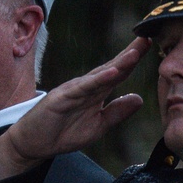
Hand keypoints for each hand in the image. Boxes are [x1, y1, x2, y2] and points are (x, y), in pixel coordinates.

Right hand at [0, 37, 150, 182]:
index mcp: (96, 92)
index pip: (118, 73)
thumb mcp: (97, 126)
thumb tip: (139, 98)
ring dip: (118, 63)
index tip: (150, 45)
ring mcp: (74, 90)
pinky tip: (111, 73)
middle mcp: (86, 86)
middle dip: (130, 53)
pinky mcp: (61, 98)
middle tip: (147, 38)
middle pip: (112, 67)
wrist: (33, 144)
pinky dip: (97, 80)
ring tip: (135, 53)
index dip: (134, 60)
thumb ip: (116, 113)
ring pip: (99, 74)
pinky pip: (82, 88)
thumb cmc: (62, 133)